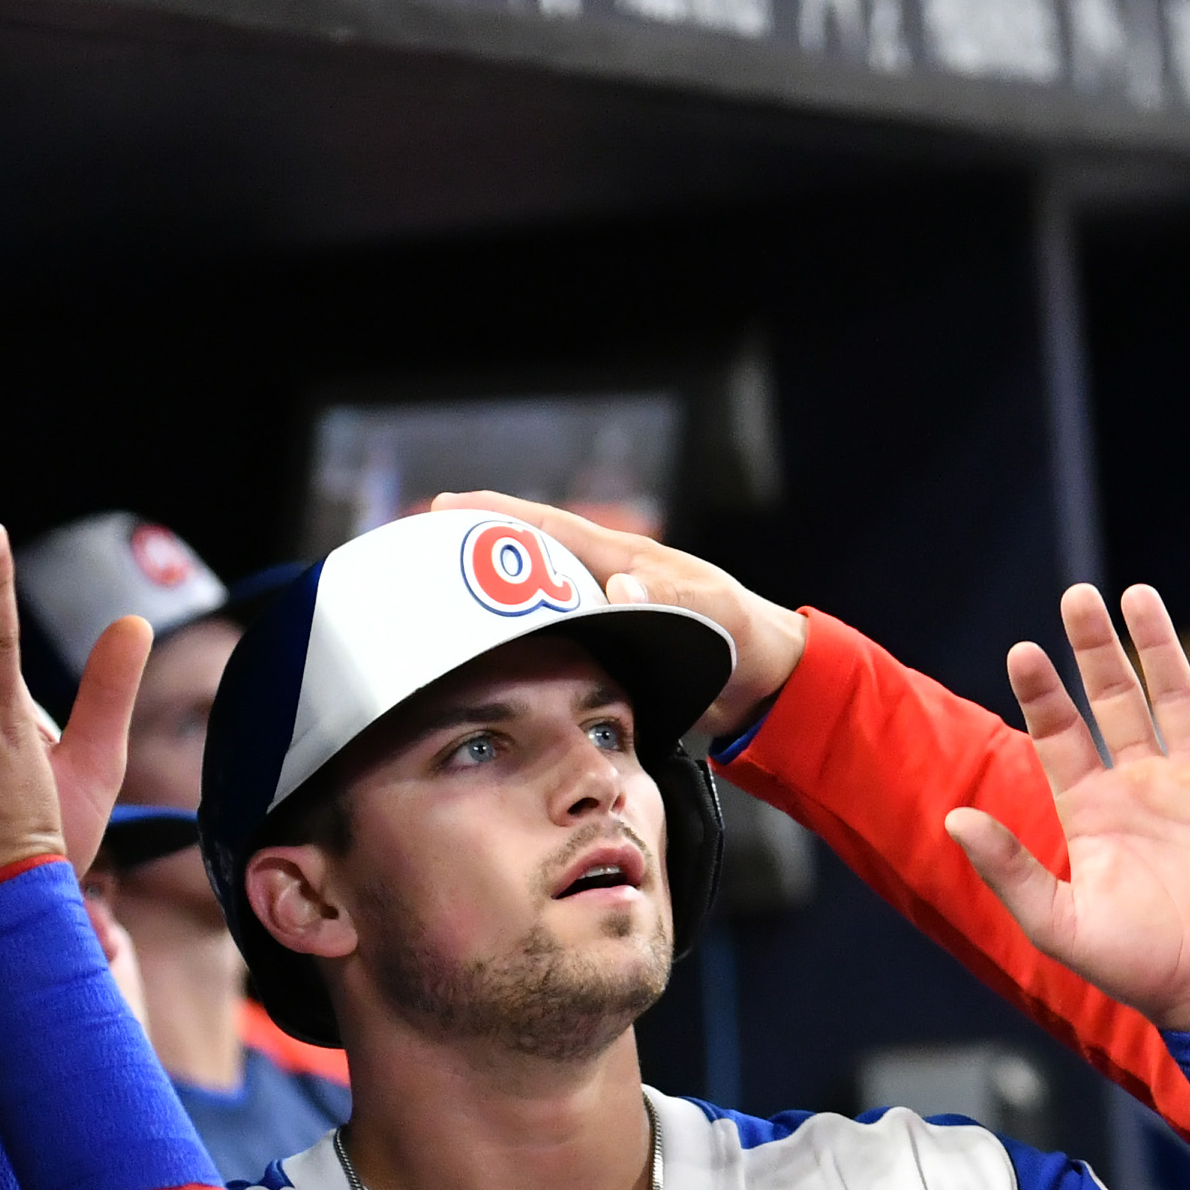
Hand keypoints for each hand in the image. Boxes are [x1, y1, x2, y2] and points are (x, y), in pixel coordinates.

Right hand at [420, 493, 803, 738]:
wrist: (768, 682)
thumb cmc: (747, 636)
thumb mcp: (715, 612)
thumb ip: (671, 599)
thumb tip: (615, 589)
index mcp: (626, 560)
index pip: (551, 529)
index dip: (499, 516)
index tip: (448, 507)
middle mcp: (607, 583)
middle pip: (529, 562)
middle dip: (477, 554)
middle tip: (421, 554)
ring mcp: (606, 618)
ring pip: (536, 605)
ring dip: (492, 604)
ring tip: (440, 608)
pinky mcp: (610, 654)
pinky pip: (553, 644)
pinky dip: (519, 645)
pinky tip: (489, 660)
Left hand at [950, 584, 1189, 1035]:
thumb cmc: (1139, 968)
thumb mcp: (1058, 924)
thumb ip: (1008, 870)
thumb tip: (953, 818)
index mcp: (1093, 813)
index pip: (1060, 735)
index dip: (1043, 693)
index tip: (1022, 652)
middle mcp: (1140, 789)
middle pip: (1113, 700)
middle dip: (1095, 649)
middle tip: (1076, 596)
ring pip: (1172, 698)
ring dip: (1155, 647)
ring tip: (1135, 596)